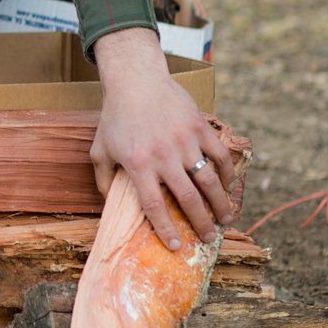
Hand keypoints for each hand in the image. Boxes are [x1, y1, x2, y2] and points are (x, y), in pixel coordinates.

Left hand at [89, 27, 236, 250]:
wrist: (136, 81)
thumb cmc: (116, 118)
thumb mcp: (100, 150)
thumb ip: (104, 180)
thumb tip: (108, 206)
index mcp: (138, 164)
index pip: (154, 205)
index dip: (166, 228)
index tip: (176, 247)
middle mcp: (164, 156)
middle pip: (188, 199)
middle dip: (201, 223)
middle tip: (209, 238)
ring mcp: (185, 141)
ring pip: (209, 181)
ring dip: (220, 204)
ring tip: (226, 219)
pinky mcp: (200, 127)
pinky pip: (220, 156)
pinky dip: (227, 175)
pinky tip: (228, 188)